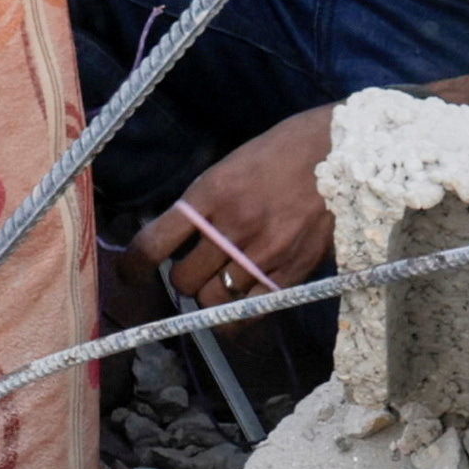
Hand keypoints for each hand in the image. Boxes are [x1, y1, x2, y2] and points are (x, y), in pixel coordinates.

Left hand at [133, 106, 339, 306]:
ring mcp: (263, 252)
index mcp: (211, 194)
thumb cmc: (281, 153)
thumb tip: (177, 241)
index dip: (133, 268)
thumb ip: (204, 205)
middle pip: (182, 280)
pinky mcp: (291, 271)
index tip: (129, 275)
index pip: (153, 244)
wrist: (339, 152)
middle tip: (191, 268)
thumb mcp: (230, 167)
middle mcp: (232, 227)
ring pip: (212, 301)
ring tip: (219, 282)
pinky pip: (250, 312)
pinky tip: (237, 304)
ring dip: (207, 297)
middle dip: (180, 279)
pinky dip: (236, 315)